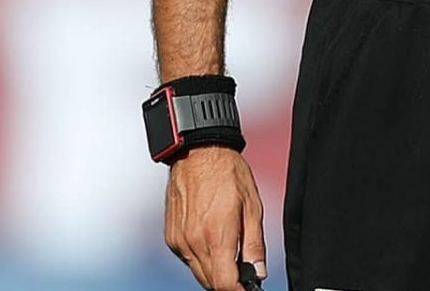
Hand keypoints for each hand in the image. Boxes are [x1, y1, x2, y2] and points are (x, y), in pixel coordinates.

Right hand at [163, 146, 267, 289]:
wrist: (197, 152)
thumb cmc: (227, 173)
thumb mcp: (252, 206)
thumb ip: (254, 244)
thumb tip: (259, 273)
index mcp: (216, 236)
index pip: (224, 284)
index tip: (248, 288)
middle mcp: (194, 242)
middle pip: (211, 283)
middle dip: (228, 282)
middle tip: (243, 269)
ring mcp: (179, 240)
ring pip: (198, 273)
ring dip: (214, 271)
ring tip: (228, 250)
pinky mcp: (171, 236)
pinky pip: (187, 259)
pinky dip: (201, 258)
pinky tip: (211, 241)